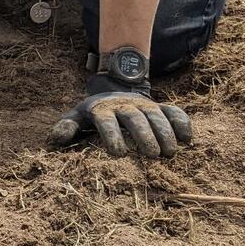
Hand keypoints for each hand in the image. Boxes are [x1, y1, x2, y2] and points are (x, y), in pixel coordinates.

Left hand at [48, 74, 191, 158]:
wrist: (115, 91)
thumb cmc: (94, 113)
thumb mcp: (78, 117)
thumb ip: (67, 126)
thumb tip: (56, 138)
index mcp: (102, 110)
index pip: (106, 121)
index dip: (112, 135)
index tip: (118, 153)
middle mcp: (125, 106)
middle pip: (135, 118)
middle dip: (143, 135)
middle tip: (151, 154)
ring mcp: (145, 105)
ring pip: (156, 115)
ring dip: (165, 132)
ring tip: (170, 152)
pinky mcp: (160, 106)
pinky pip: (173, 111)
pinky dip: (182, 122)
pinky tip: (188, 138)